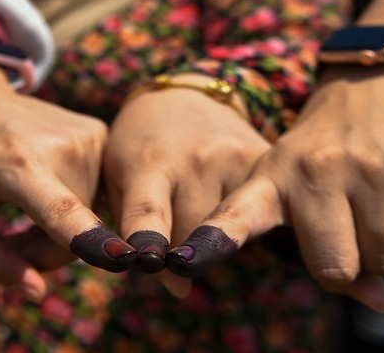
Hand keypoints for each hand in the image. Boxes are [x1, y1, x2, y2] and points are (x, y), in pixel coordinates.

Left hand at [0, 57, 129, 301]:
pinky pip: (94, 196)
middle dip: (42, 251)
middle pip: (74, 236)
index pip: (59, 209)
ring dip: (57, 230)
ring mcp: (88, 136)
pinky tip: (42, 186)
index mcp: (16, 164)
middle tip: (6, 235)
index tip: (119, 258)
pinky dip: (71, 205)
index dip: (87, 238)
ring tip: (18, 207)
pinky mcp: (101, 133)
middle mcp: (63, 146)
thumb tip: (37, 293)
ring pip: (89, 219)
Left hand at [104, 76, 268, 291]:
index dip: (148, 239)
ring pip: (226, 231)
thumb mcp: (119, 177)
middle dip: (181, 252)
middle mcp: (197, 159)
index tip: (150, 263)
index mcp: (149, 162)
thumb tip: (178, 289)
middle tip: (170, 235)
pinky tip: (222, 199)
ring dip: (210, 238)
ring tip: (195, 207)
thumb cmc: (140, 146)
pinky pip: (254, 212)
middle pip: (193, 238)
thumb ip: (136, 233)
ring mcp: (234, 158)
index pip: (148, 211)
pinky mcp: (264, 159)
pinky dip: (237, 220)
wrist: (186, 95)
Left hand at [166, 68, 383, 312]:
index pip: (235, 217)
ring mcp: (370, 167)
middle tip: (350, 225)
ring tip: (378, 204)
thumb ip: (322, 255)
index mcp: (271, 180)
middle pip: (336, 271)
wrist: (373, 85)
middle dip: (351, 264)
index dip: (210, 242)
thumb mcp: (295, 190)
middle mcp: (315, 170)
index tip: (182, 261)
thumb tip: (382, 303)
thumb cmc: (324, 158)